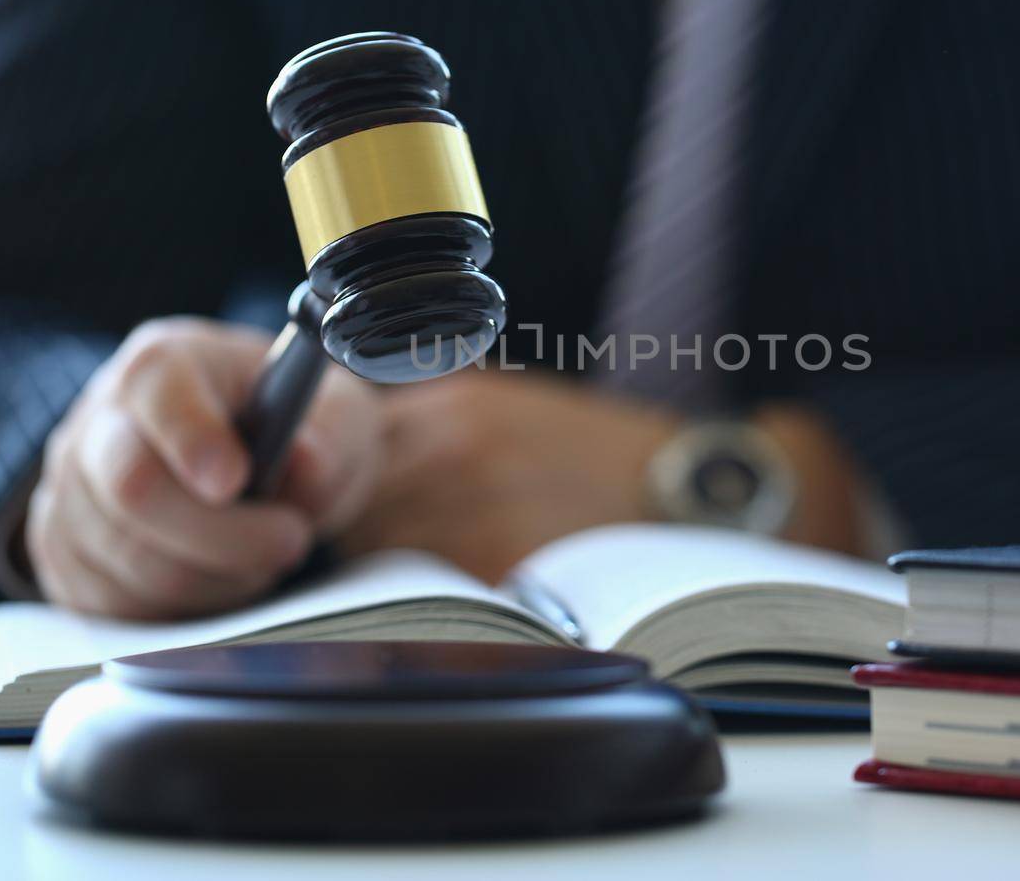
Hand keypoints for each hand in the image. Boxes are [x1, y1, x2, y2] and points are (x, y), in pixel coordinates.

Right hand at [26, 317, 383, 618]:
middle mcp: (99, 422)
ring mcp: (69, 492)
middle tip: (290, 539)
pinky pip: (115, 605)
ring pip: (128, 560)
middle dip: (221, 533)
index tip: (237, 480)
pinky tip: (221, 579)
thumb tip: (306, 462)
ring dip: (214, 577)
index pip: (156, 391)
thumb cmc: (290, 430)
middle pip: (132, 488)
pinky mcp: (65, 558)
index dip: (192, 439)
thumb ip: (330, 435)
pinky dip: (183, 610)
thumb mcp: (334, 415)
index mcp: (162, 365)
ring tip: (260, 556)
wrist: (255, 467)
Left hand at [338, 370, 864, 580]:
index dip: (325, 483)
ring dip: (380, 573)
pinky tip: (457, 607)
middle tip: (373, 552)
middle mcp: (450, 454)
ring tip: (418, 582)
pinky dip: (426, 609)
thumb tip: (349, 450)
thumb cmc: (602, 456)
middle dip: (349, 531)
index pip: (339, 448)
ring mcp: (473, 514)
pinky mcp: (499, 574)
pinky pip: (426, 600)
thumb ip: (431, 423)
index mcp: (450, 409)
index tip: (323, 505)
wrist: (696, 493)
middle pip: (347, 506)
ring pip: (376, 557)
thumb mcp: (512, 409)